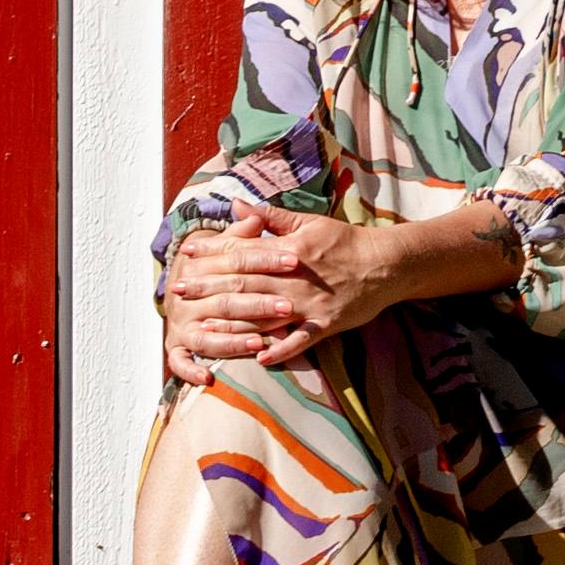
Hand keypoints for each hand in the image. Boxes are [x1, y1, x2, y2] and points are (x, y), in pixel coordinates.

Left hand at [165, 198, 369, 377]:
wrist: (385, 264)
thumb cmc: (344, 241)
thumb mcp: (308, 221)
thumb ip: (270, 217)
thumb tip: (236, 205)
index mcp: (289, 249)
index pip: (243, 251)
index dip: (212, 253)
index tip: (186, 255)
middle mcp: (295, 277)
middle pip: (244, 283)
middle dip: (208, 287)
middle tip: (178, 292)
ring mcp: (309, 303)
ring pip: (264, 314)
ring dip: (232, 322)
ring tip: (203, 328)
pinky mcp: (325, 324)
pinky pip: (299, 340)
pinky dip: (280, 349)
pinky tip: (258, 359)